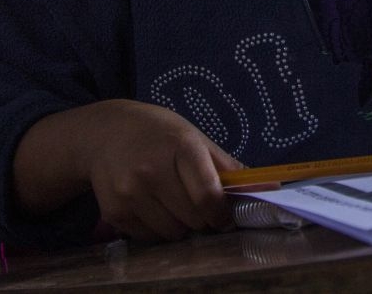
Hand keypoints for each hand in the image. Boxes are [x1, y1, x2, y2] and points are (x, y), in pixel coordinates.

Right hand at [14, 100, 241, 242]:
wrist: (104, 133)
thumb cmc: (159, 133)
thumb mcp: (194, 137)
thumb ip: (227, 166)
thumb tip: (267, 189)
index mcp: (180, 146)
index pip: (208, 195)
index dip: (221, 213)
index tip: (224, 216)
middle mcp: (152, 169)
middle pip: (193, 218)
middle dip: (202, 218)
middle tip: (197, 205)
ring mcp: (130, 192)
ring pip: (172, 233)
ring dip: (180, 226)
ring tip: (173, 202)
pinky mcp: (114, 211)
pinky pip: (149, 238)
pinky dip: (157, 229)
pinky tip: (152, 205)